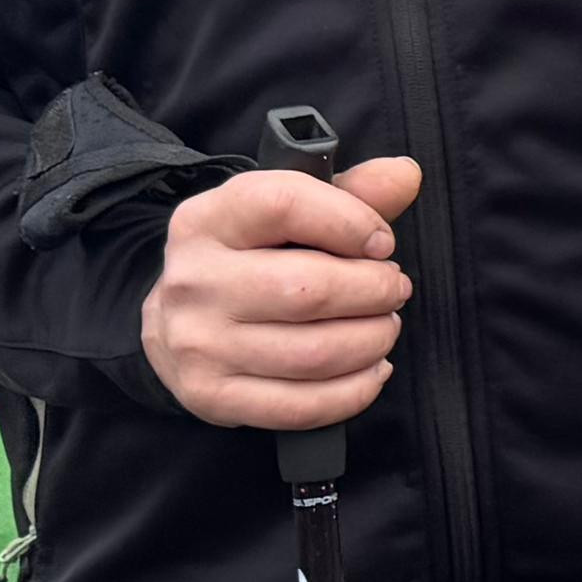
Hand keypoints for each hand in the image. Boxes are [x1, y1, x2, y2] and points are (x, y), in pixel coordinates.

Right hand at [145, 156, 420, 430]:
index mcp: (207, 221)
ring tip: (384, 326)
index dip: (351, 221)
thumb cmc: (253, 259)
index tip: (381, 242)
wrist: (175, 324)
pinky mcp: (211, 397)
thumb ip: (353, 192)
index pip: (284, 204)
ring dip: (373, 340)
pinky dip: (355, 390)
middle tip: (393, 289)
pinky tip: (371, 369)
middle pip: (309, 290)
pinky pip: (303, 406)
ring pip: (314, 353)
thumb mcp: (291, 214)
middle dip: (374, 291)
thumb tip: (406, 175)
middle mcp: (194, 282)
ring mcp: (198, 345)